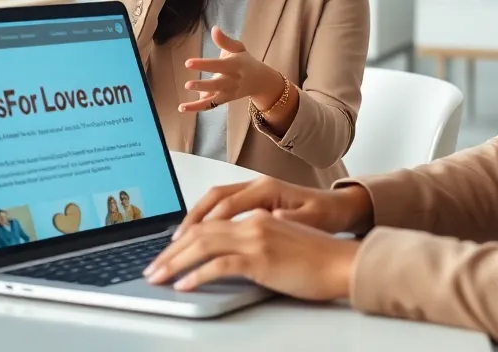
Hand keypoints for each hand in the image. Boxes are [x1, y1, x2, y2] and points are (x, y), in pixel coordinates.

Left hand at [145, 212, 359, 300]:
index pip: (209, 220)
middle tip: (153, 268)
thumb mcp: (282, 240)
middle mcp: (252, 221)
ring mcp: (256, 238)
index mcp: (256, 213)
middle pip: (199, 231)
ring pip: (202, 245)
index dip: (184, 235)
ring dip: (175, 262)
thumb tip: (231, 254)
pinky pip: (219, 265)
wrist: (344, 262)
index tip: (167, 252)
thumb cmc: (319, 257)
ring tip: (158, 277)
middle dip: (170, 251)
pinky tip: (184, 285)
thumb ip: (257, 240)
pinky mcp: (261, 259)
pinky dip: (197, 275)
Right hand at [176, 176, 374, 235]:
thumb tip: (270, 220)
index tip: (190, 239)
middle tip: (173, 243)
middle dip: (191, 220)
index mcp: (268, 189)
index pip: (228, 205)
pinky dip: (206, 217)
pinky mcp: (254, 199)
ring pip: (214, 199)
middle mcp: (257, 185)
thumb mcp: (313, 220)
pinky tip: (198, 234)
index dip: (207, 223)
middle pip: (213, 198)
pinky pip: (222, 204)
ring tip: (178, 239)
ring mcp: (254, 190)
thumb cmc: (328, 214)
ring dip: (195, 218)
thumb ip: (290, 221)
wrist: (341, 207)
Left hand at [180, 27, 281, 112]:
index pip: (218, 65)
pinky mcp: (224, 100)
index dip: (203, 65)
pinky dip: (197, 108)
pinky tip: (182, 108)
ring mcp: (228, 93)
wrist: (261, 81)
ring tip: (182, 105)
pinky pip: (210, 105)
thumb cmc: (245, 61)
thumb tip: (214, 29)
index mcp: (235, 65)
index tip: (188, 63)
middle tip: (187, 85)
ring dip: (198, 103)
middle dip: (202, 86)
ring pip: (213, 99)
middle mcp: (232, 81)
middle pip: (217, 85)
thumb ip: (225, 41)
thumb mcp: (238, 49)